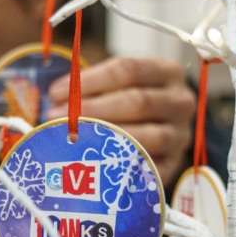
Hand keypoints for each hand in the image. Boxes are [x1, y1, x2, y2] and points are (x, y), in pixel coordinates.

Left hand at [47, 56, 194, 186]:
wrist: (160, 130)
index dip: (89, 80)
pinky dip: (117, 164)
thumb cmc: (129, 100)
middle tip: (56, 116)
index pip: (128, 69)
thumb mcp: (118, 83)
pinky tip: (92, 163)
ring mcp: (180, 136)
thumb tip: (55, 98)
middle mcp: (181, 102)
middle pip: (137, 101)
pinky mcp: (173, 165)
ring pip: (143, 136)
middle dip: (91, 108)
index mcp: (168, 71)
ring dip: (102, 137)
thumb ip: (93, 86)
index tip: (56, 92)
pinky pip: (145, 167)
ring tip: (69, 138)